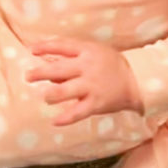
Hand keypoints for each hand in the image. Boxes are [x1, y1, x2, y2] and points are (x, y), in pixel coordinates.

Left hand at [24, 37, 142, 125]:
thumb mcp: (94, 51)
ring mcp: (91, 86)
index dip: (45, 47)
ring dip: (51, 94)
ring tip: (44, 97)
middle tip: (28, 76)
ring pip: (66, 91)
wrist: (139, 79)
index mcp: (86, 51)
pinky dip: (66, 118)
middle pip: (59, 69)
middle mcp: (87, 68)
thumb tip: (47, 60)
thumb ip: (72, 55)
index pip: (62, 46)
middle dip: (40, 72)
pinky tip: (55, 121)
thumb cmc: (111, 64)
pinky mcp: (97, 103)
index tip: (31, 50)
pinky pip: (78, 112)